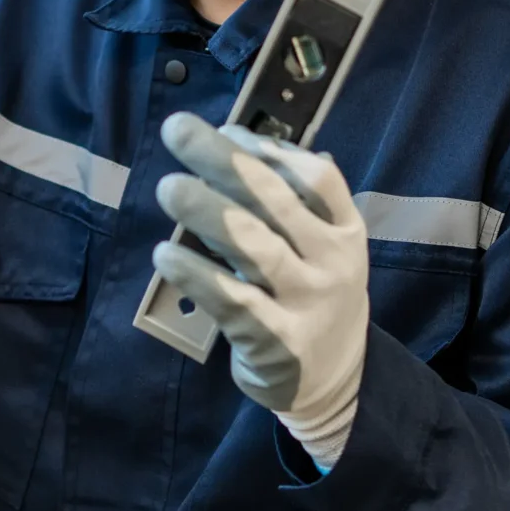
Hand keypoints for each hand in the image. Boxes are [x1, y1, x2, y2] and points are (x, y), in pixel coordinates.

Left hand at [151, 112, 369, 469]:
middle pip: (277, 201)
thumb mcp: (319, 249)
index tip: (226, 129)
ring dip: (207, 212)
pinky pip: (232, 302)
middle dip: (224, 161)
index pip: (318, 178)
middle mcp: (333, 262)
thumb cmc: (312, 296)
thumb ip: (288, 204)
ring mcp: (308, 304)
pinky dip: (197, 276)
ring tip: (168, 187)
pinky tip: (164, 255)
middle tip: (177, 131)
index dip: (270, 149)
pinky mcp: (277, 343)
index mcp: (345, 230)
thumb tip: (233, 143)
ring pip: (256, 248)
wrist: (336, 381)